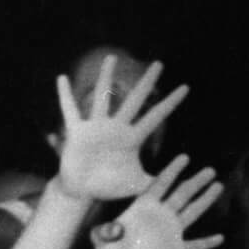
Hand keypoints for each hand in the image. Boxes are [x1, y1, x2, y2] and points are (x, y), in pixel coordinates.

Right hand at [55, 56, 189, 201]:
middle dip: (148, 82)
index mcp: (132, 138)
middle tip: (160, 63)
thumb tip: (181, 183)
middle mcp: (117, 127)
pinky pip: (70, 110)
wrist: (82, 191)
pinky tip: (62, 79)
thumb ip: (157, 181)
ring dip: (106, 76)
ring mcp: (96, 127)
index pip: (156, 116)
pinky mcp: (77, 132)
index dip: (170, 103)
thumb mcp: (136, 184)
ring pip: (103, 96)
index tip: (186, 88)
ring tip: (111, 57)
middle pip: (135, 99)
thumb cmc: (109, 186)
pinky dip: (65, 95)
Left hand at [89, 157, 223, 248]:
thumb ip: (107, 233)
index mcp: (145, 207)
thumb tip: (113, 228)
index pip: (161, 184)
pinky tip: (220, 238)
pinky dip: (207, 243)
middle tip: (210, 170)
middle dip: (196, 182)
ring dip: (206, 200)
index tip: (184, 157)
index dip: (172, 171)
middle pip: (182, 194)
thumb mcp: (104, 240)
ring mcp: (170, 232)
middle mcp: (161, 215)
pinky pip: (195, 246)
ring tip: (218, 186)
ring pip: (192, 212)